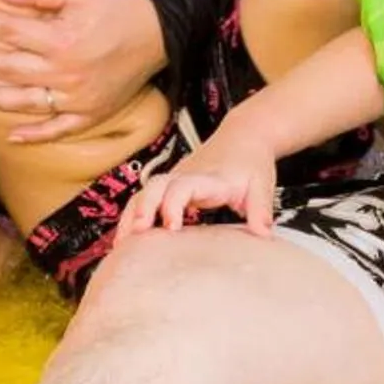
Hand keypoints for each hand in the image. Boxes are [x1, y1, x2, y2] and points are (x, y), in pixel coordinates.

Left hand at [0, 0, 164, 142]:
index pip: (8, 29)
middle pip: (6, 67)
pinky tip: (10, 136)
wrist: (164, 34)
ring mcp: (76, 99)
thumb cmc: (119, 7)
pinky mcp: (91, 114)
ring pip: (23, 102)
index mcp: (61, 40)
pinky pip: (57, 130)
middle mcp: (64, 73)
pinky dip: (34, 135)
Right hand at [121, 133, 280, 236]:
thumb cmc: (251, 163)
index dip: (173, 205)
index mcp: (208, 178)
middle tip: (135, 234)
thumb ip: (261, 210)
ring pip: (144, 193)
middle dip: (142, 209)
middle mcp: (186, 175)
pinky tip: (125, 239)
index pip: (183, 187)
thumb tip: (263, 234)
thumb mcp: (262, 185)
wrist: (244, 138)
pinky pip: (145, 199)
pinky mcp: (170, 186)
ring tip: (120, 246)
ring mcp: (175, 179)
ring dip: (130, 216)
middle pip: (154, 187)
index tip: (171, 227)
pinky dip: (133, 217)